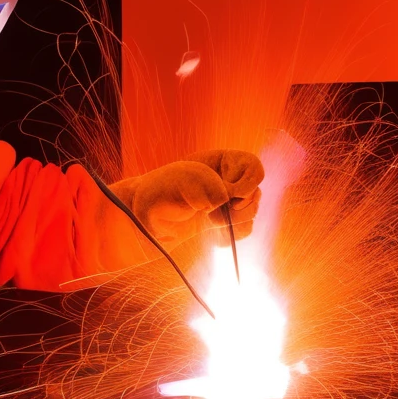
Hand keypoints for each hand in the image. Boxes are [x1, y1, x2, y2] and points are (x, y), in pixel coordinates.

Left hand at [110, 149, 262, 246]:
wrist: (141, 221)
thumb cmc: (157, 193)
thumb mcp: (184, 181)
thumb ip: (213, 188)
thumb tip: (228, 203)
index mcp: (219, 162)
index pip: (252, 166)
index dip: (249, 180)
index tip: (231, 193)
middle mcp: (225, 181)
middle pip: (256, 193)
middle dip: (241, 206)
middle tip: (213, 213)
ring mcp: (224, 204)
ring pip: (251, 214)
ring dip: (235, 222)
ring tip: (209, 221)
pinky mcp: (219, 225)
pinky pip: (242, 231)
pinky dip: (231, 236)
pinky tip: (213, 235)